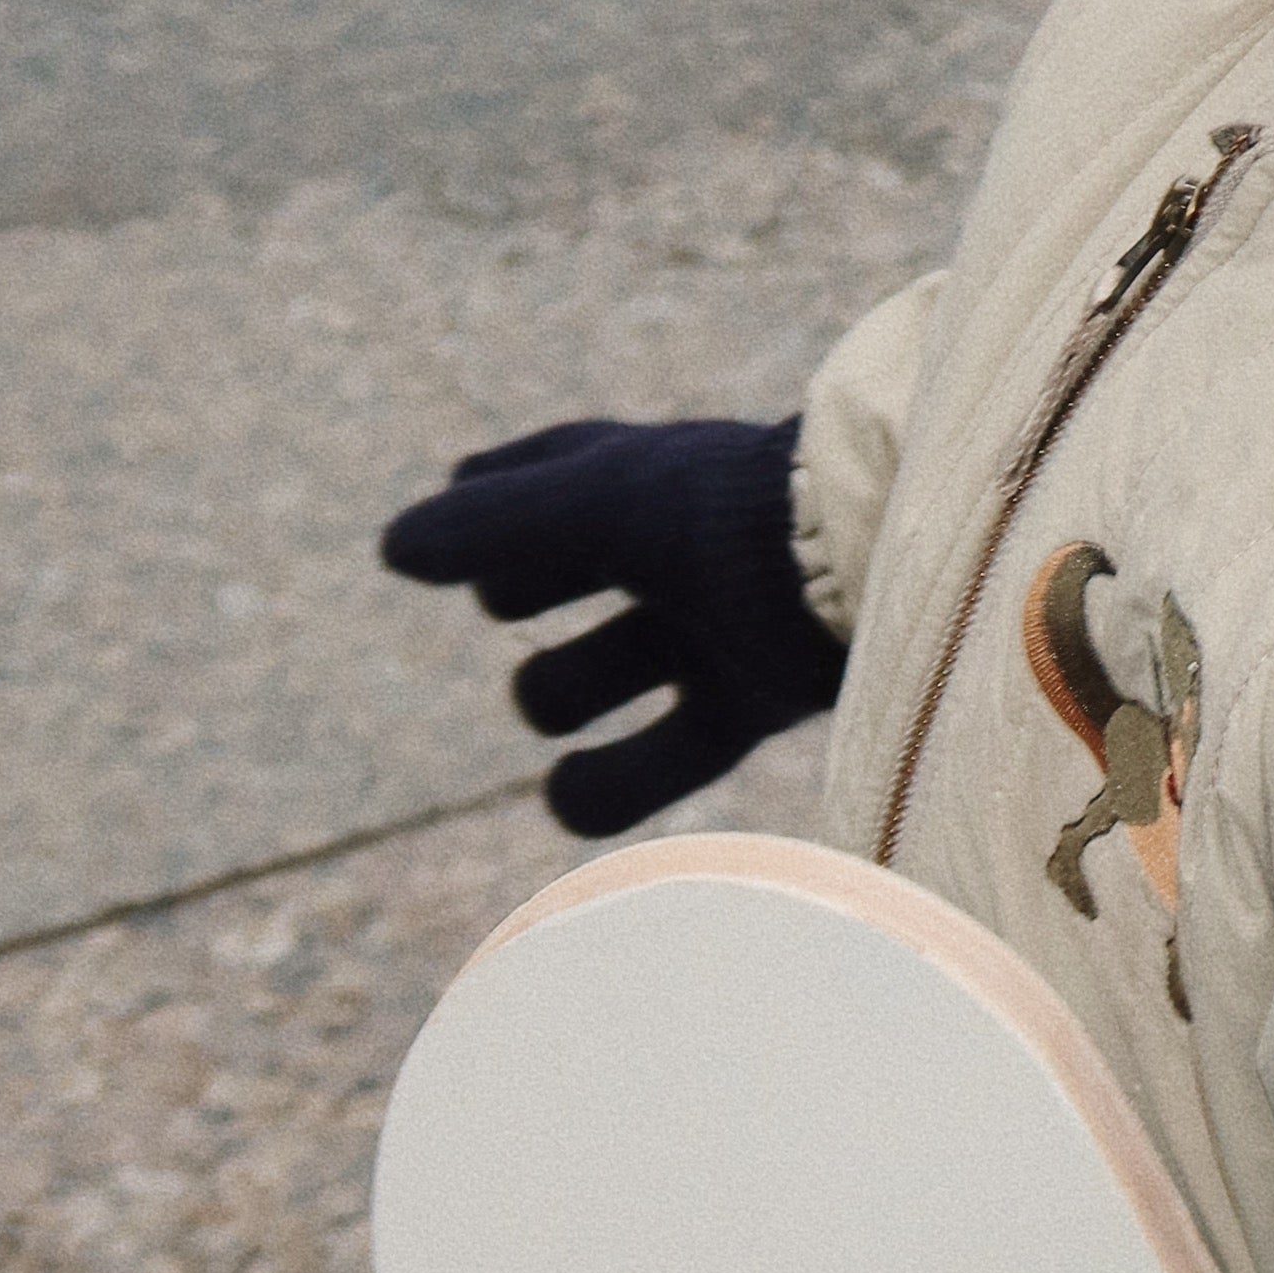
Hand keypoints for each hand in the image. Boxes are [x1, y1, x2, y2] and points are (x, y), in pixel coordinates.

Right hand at [379, 413, 842, 836]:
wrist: (881, 562)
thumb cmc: (736, 512)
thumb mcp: (598, 505)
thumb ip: (491, 528)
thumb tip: (391, 550)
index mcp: (641, 475)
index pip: (543, 477)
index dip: (492, 506)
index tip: (463, 521)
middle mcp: (679, 547)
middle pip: (561, 575)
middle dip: (525, 590)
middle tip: (514, 599)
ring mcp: (720, 624)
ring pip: (599, 671)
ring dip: (560, 694)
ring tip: (550, 703)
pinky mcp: (761, 698)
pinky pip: (665, 756)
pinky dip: (607, 786)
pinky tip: (563, 797)